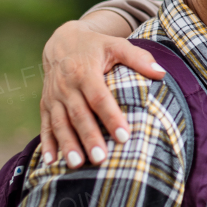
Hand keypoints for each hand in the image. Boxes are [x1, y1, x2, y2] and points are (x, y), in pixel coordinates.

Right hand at [39, 13, 163, 167]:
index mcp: (85, 72)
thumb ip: (138, 58)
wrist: (61, 42)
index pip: (99, 97)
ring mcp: (54, 97)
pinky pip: (45, 126)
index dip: (111, 117)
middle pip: (79, 115)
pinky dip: (47, 144)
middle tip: (101, 159)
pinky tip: (50, 162)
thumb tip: (161, 73)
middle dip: (89, 137)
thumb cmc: (95, 47)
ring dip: (68, 144)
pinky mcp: (45, 105)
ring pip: (60, 123)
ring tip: (78, 164)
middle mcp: (66, 86)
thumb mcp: (116, 45)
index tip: (125, 136)